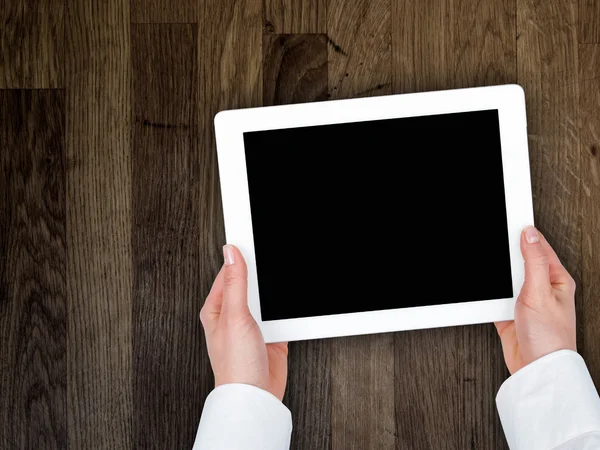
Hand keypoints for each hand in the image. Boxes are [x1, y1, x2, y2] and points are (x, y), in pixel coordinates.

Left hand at [200, 245, 288, 400]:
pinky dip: (287, 310)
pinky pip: (281, 314)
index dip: (241, 256)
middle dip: (262, 274)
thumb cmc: (234, 366)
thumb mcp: (234, 317)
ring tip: (282, 286)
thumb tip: (231, 253)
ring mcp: (252, 324)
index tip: (252, 237)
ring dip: (276, 294)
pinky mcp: (271, 334)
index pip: (228, 272)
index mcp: (216, 307)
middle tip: (273, 259)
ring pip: (267, 298)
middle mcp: (233, 314)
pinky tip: (290, 307)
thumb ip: (235, 283)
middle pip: (251, 282)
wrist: (256, 398)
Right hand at [495, 226, 576, 373]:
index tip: (508, 219)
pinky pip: (494, 298)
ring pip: (504, 280)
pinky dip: (487, 296)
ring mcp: (524, 301)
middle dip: (505, 258)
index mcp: (556, 279)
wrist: (536, 371)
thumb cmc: (550, 338)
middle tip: (494, 249)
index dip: (524, 234)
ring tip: (492, 279)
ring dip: (495, 280)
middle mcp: (541, 288)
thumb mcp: (541, 292)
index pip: (539, 247)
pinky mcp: (509, 313)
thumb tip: (529, 233)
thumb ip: (534, 261)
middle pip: (518, 262)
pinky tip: (485, 296)